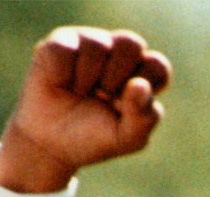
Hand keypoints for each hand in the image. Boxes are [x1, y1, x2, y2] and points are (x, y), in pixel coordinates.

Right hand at [0, 27, 171, 194]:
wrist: (52, 143)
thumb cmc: (95, 138)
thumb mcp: (126, 138)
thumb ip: (143, 116)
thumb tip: (140, 84)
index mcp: (142, 75)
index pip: (158, 65)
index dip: (142, 85)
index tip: (122, 105)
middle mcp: (118, 54)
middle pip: (131, 43)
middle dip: (116, 76)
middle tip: (104, 95)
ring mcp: (90, 43)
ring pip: (97, 44)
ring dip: (88, 78)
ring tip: (80, 92)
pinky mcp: (60, 41)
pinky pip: (65, 48)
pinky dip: (62, 74)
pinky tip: (60, 84)